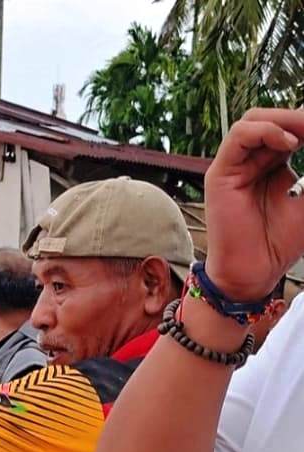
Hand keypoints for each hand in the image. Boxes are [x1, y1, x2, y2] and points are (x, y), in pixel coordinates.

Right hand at [204, 108, 303, 299]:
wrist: (255, 270)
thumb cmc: (281, 241)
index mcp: (275, 163)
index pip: (291, 129)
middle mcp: (252, 160)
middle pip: (272, 118)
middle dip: (298, 117)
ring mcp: (235, 165)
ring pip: (254, 120)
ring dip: (284, 120)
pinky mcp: (220, 173)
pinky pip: (239, 136)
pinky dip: (266, 131)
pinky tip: (288, 143)